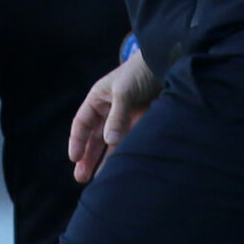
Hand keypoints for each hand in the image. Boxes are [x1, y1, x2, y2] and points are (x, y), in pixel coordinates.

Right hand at [68, 51, 160, 181]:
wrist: (168, 63)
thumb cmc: (140, 72)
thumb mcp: (124, 92)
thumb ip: (117, 117)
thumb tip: (109, 141)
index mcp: (98, 99)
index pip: (82, 123)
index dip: (77, 141)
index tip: (74, 159)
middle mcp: (109, 110)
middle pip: (94, 138)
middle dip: (87, 157)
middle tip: (81, 178)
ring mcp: (125, 118)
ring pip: (112, 144)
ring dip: (105, 161)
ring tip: (101, 181)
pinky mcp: (142, 123)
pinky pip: (130, 142)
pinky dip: (125, 155)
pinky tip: (122, 168)